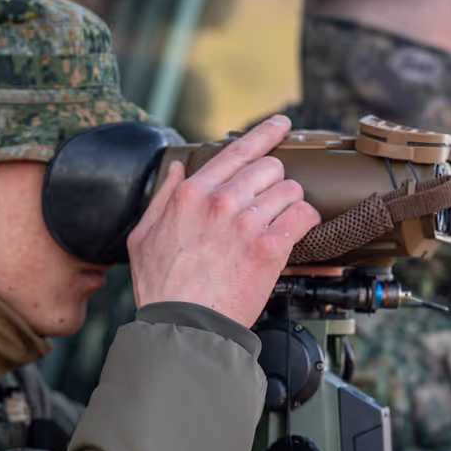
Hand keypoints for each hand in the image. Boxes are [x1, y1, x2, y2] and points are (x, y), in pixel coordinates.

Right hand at [128, 115, 319, 327]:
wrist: (183, 325)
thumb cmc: (162, 287)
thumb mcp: (144, 235)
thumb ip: (163, 197)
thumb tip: (178, 168)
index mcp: (192, 194)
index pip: (237, 150)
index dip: (265, 133)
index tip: (281, 126)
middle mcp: (221, 201)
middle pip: (270, 168)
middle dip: (274, 184)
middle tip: (269, 204)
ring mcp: (247, 223)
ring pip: (291, 190)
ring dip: (289, 204)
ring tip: (279, 224)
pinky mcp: (269, 248)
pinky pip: (303, 216)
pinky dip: (305, 223)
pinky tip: (296, 232)